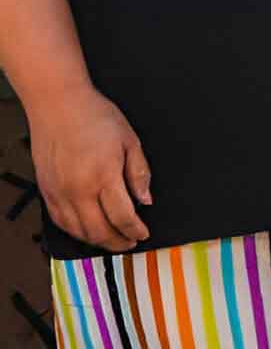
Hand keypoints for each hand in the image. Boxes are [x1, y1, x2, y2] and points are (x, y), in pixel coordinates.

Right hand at [30, 85, 148, 249]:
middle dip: (117, 242)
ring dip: (96, 240)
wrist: (58, 105)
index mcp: (104, 176)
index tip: (143, 233)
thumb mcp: (130, 140)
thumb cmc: (96, 117)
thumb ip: (139, 173)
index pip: (122, 216)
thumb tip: (146, 200)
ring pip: (78, 231)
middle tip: (130, 243)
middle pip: (99, 230)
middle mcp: (79, 190)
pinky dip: (76, 231)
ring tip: (111, 240)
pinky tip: (87, 230)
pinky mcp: (46, 191)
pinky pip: (60, 221)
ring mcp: (59, 193)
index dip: (135, 230)